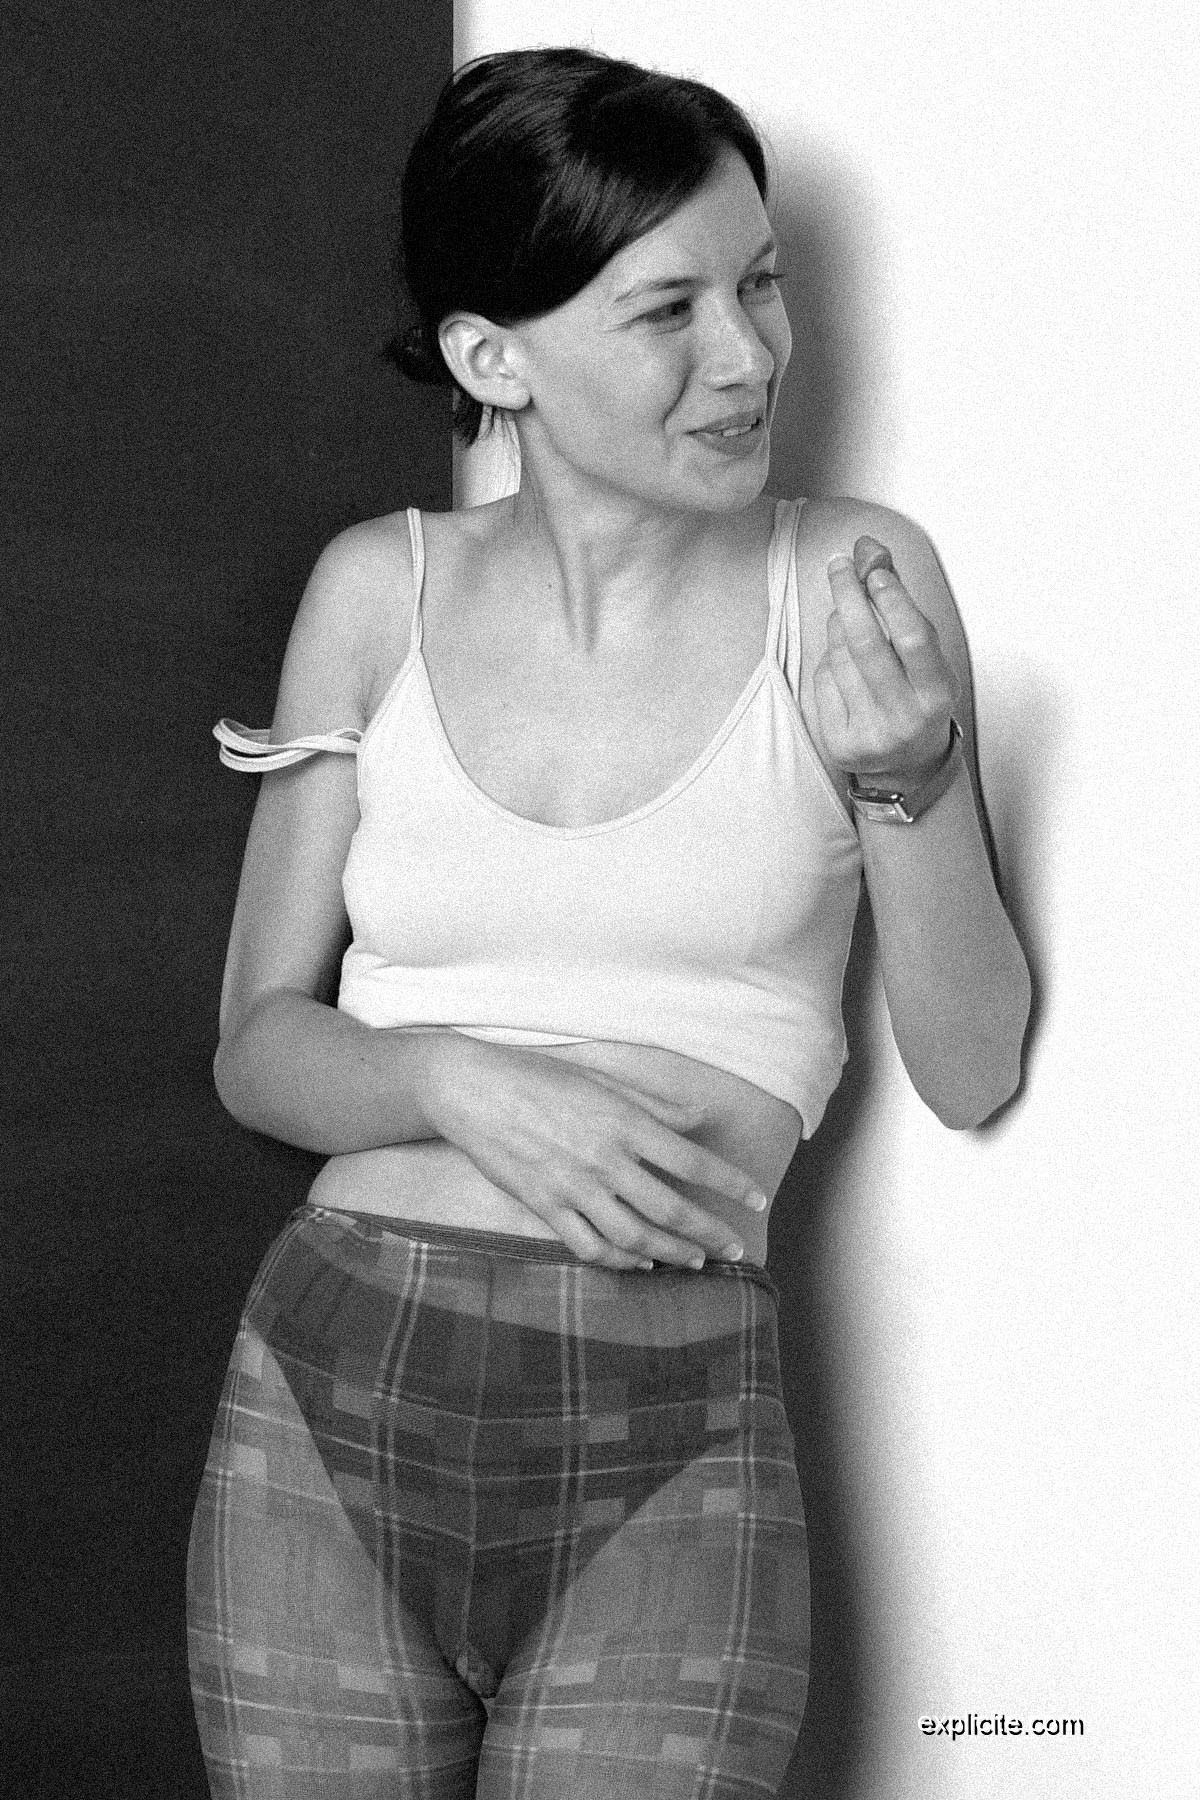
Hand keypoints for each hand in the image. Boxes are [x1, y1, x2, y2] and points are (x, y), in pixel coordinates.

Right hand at [421, 1035, 767, 1270]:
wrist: (472, 1089)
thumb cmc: (540, 1075)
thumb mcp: (602, 1076)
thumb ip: (653, 1103)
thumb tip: (697, 1117)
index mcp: (623, 1121)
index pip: (692, 1161)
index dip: (730, 1184)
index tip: (758, 1199)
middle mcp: (604, 1159)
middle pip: (671, 1210)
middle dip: (710, 1233)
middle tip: (734, 1247)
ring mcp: (573, 1187)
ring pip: (634, 1237)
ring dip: (672, 1254)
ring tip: (695, 1261)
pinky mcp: (545, 1206)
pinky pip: (589, 1246)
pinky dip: (621, 1262)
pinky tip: (641, 1263)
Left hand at [815, 536, 959, 782]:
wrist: (907, 765)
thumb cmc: (918, 697)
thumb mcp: (926, 657)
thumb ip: (902, 606)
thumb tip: (872, 553)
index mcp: (937, 694)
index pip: (913, 639)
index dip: (892, 599)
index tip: (874, 570)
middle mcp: (905, 717)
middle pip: (867, 644)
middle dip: (849, 596)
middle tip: (838, 564)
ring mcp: (870, 733)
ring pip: (840, 658)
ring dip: (838, 624)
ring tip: (846, 612)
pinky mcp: (840, 743)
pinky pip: (824, 680)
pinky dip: (830, 658)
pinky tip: (842, 659)